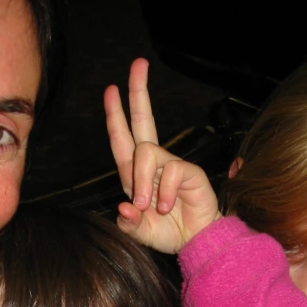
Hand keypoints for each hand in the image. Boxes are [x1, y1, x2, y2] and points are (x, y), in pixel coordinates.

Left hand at [104, 57, 220, 252]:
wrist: (196, 243)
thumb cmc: (169, 233)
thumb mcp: (140, 232)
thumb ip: (128, 223)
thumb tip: (124, 208)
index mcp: (135, 174)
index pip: (123, 139)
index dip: (115, 115)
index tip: (110, 89)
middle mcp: (153, 165)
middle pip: (143, 119)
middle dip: (138, 92)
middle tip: (138, 63)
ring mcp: (172, 165)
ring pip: (147, 151)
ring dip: (142, 181)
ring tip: (149, 207)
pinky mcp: (189, 172)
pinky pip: (171, 169)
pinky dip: (164, 192)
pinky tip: (168, 207)